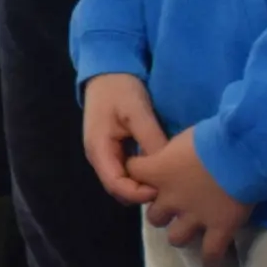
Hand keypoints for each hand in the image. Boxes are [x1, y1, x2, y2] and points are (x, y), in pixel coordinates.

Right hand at [83, 72, 167, 205]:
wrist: (107, 72)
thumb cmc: (120, 90)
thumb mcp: (138, 111)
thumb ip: (150, 139)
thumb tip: (167, 168)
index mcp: (99, 149)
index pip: (116, 185)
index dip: (139, 194)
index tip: (162, 189)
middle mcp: (98, 157)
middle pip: (118, 189)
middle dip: (141, 193)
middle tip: (168, 187)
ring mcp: (104, 154)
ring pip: (123, 183)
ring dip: (141, 186)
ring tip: (165, 181)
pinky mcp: (112, 150)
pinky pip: (125, 172)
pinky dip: (140, 177)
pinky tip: (158, 171)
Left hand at [130, 126, 252, 262]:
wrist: (240, 153)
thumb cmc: (211, 137)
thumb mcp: (181, 138)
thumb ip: (170, 152)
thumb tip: (170, 155)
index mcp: (157, 171)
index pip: (132, 173)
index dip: (137, 173)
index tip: (144, 172)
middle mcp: (170, 199)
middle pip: (153, 215)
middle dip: (161, 212)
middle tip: (172, 207)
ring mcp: (194, 217)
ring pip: (175, 237)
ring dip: (179, 234)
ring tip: (187, 231)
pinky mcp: (220, 229)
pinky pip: (211, 253)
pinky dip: (210, 260)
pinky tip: (209, 264)